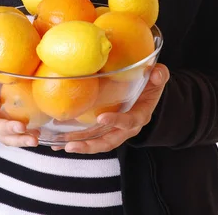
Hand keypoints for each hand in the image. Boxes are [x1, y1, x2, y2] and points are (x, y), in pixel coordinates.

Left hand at [52, 63, 169, 153]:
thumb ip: (159, 75)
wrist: (149, 94)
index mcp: (140, 116)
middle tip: (71, 144)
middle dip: (90, 145)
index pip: (129, 122)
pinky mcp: (104, 129)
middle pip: (108, 141)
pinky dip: (76, 139)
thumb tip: (156, 72)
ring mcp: (114, 130)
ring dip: (80, 145)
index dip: (116, 122)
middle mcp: (126, 128)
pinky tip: (57, 141)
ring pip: (97, 142)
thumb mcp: (158, 78)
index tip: (101, 119)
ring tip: (60, 145)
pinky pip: (91, 137)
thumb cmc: (152, 84)